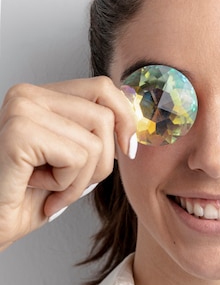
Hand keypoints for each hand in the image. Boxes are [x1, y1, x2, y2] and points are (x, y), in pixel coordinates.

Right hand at [0, 77, 136, 250]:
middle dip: (99, 162)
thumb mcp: (71, 158)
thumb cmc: (27, 197)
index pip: (102, 87)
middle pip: (104, 116)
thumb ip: (95, 132)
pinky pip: (77, 159)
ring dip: (79, 180)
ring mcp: (21, 110)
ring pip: (95, 142)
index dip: (124, 118)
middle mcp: (26, 94)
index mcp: (39, 94)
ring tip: (49, 187)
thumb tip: (135, 120)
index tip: (127, 149)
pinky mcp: (19, 133)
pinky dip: (65, 186)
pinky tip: (36, 188)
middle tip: (68, 183)